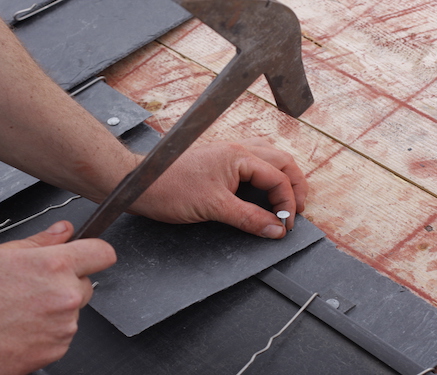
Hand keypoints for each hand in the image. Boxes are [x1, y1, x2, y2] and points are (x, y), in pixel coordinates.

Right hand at [0, 221, 115, 374]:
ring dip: (55, 309)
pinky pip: (61, 335)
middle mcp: (65, 296)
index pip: (102, 252)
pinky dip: (46, 332)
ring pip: (72, 311)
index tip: (86, 254)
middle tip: (33, 286)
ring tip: (18, 309)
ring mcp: (62, 326)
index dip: (93, 251)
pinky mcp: (55, 350)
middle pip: (87, 283)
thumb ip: (40, 241)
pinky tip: (19, 327)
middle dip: (67, 282)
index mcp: (54, 266)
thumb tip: (63, 231)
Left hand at [130, 138, 307, 238]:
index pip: (279, 177)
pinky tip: (262, 189)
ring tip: (286, 200)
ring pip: (269, 158)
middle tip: (297, 211)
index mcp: (239, 156)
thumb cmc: (170, 189)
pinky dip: (266, 175)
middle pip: (282, 161)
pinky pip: (253, 162)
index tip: (286, 226)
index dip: (288, 203)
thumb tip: (276, 230)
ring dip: (282, 177)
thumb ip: (249, 218)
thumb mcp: (214, 208)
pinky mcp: (219, 161)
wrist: (139, 184)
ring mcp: (228, 153)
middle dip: (294, 186)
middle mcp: (238, 149)